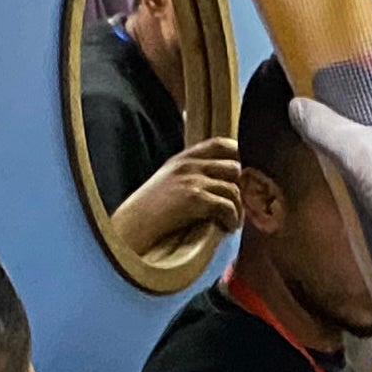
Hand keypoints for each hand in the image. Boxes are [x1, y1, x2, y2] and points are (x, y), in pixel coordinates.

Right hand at [105, 136, 243, 254]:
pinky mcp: (194, 198)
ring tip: (231, 221)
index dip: (238, 157)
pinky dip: (232, 220)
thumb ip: (192, 178)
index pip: (221, 144)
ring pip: (234, 189)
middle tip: (236, 206)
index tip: (240, 178)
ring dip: (238, 210)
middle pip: (234, 167)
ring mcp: (192, 179)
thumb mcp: (169, 184)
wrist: (131, 228)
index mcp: (183, 159)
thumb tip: (225, 186)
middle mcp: (189, 164)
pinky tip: (226, 228)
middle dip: (240, 188)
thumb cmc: (150, 214)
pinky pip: (227, 206)